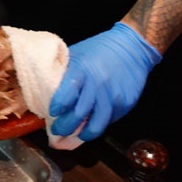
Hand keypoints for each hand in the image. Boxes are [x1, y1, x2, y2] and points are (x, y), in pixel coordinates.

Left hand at [49, 22, 161, 140]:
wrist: (130, 47)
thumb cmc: (99, 49)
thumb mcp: (77, 55)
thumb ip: (66, 75)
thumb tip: (50, 95)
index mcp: (82, 70)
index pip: (66, 95)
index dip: (57, 108)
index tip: (51, 114)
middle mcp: (97, 85)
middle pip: (78, 115)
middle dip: (64, 128)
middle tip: (57, 132)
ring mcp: (113, 96)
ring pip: (95, 125)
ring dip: (82, 134)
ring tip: (75, 135)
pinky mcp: (125, 104)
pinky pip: (109, 120)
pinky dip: (98, 124)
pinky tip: (92, 123)